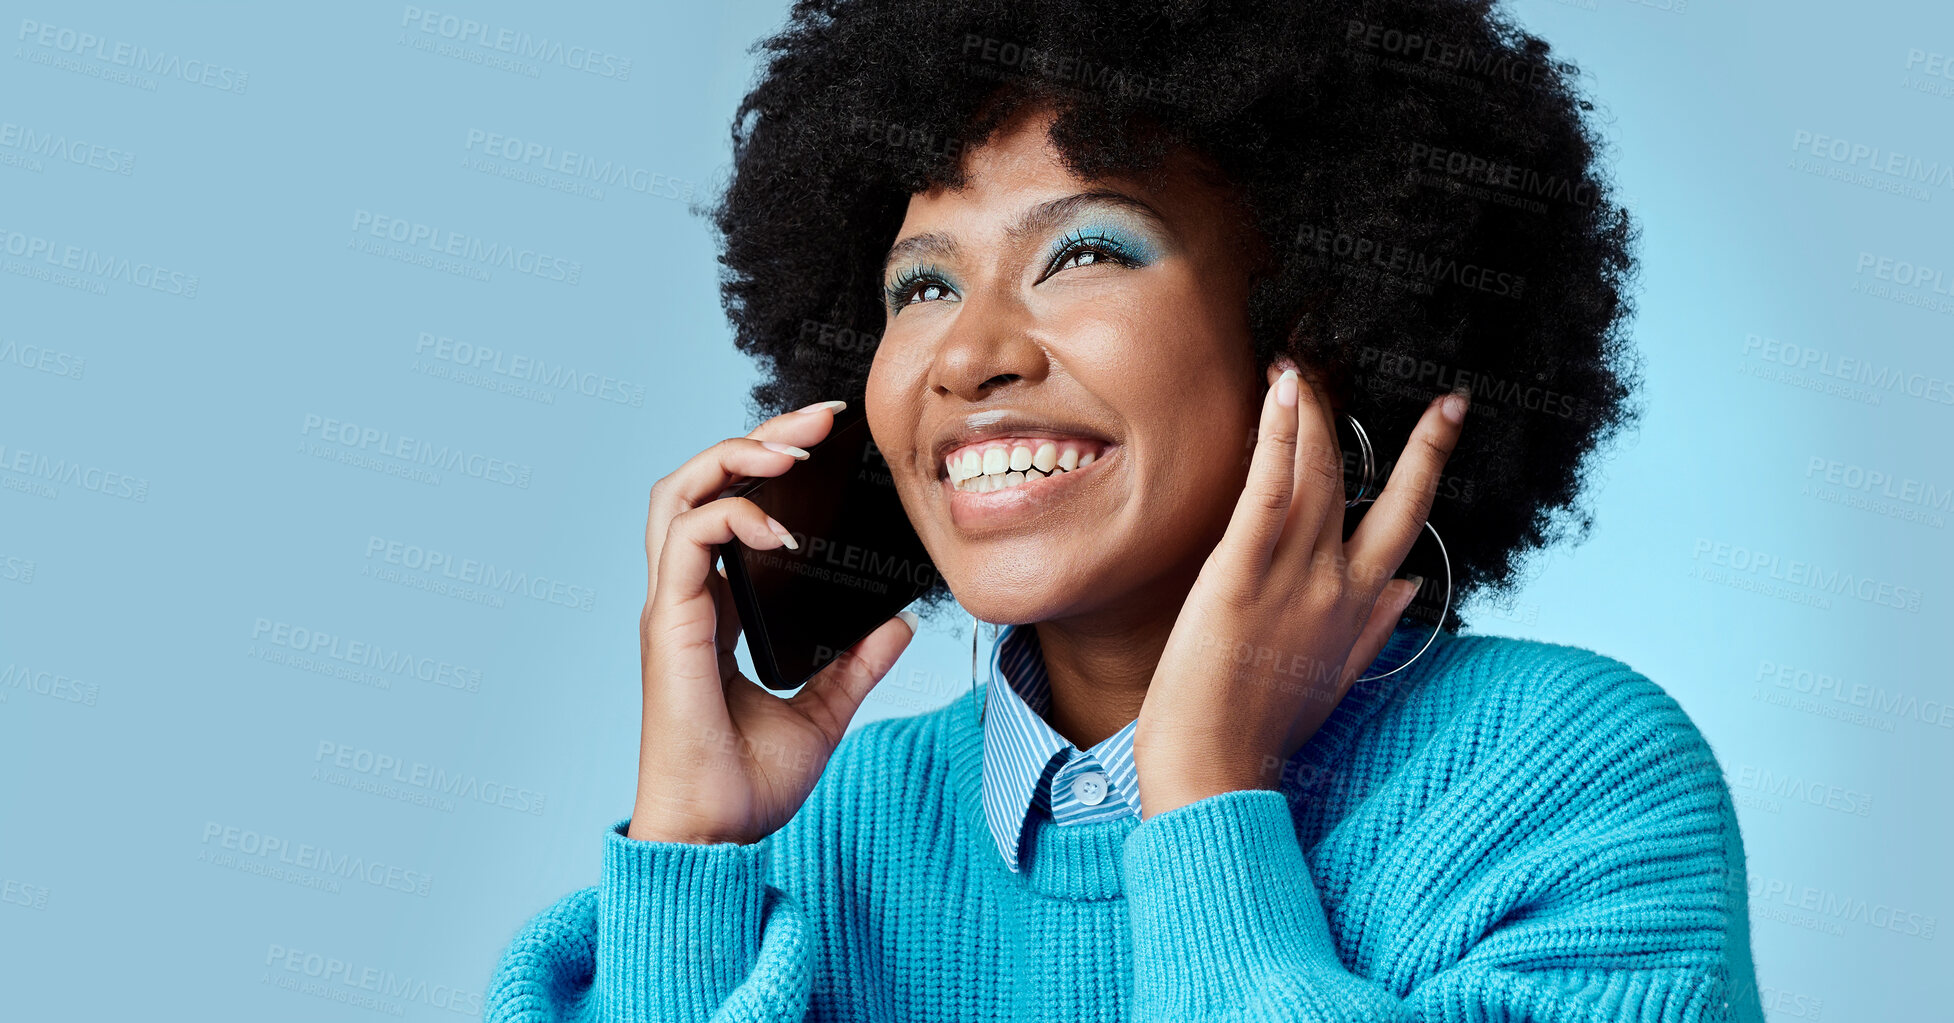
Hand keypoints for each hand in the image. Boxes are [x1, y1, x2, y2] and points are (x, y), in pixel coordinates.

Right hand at [628, 399, 918, 844]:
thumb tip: (898, 627)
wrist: (714, 839)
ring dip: (736, 457)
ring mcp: (672, 608)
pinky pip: (691, 538)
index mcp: (713, 611)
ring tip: (793, 450)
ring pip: (679, 492)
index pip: (725, 510)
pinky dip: (737, 516)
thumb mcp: (822, 713)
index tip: (824, 444)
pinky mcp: (672, 625)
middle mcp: (686, 599)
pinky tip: (784, 530)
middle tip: (818, 421)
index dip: (765, 468)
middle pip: (697, 482)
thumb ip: (854, 665)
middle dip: (755, 438)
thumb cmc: (747, 786)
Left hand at [1131, 360, 1466, 818]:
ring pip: (1314, 474)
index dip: (1426, 460)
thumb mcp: (1336, 676)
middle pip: (1368, 484)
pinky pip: (1268, 493)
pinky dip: (1277, 438)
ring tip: (1303, 357)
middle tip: (1386, 356)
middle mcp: (1334, 584)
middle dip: (1389, 418)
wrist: (1215, 770)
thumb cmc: (1263, 728)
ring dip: (1312, 409)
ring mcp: (1291, 578)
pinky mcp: (1239, 575)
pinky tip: (1282, 391)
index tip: (1449, 411)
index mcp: (1358, 606)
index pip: (1405, 518)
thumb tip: (1413, 589)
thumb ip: (1376, 628)